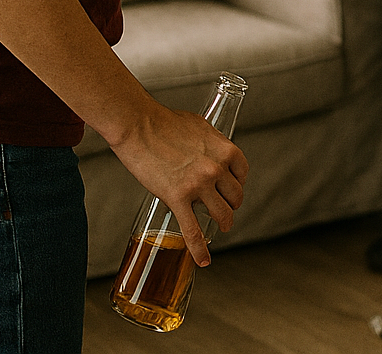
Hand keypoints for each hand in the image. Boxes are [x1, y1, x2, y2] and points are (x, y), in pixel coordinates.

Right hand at [109, 102, 248, 266]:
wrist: (138, 125)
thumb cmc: (164, 122)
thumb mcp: (199, 127)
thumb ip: (210, 143)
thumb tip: (210, 153)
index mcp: (225, 150)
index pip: (243, 174)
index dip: (237, 183)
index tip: (229, 188)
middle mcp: (216, 168)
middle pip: (235, 197)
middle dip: (230, 205)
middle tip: (222, 208)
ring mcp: (198, 185)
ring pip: (221, 215)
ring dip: (223, 223)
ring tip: (219, 227)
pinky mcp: (178, 198)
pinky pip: (193, 231)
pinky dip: (199, 249)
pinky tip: (203, 259)